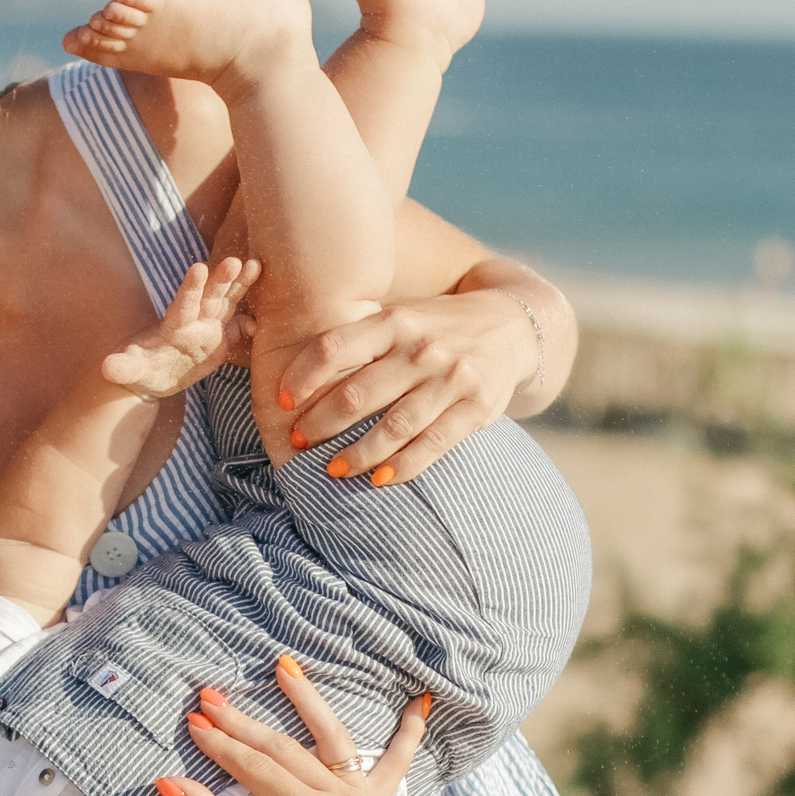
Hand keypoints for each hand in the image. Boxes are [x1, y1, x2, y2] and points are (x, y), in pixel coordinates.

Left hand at [102, 256, 259, 400]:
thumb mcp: (130, 371)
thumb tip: (107, 368)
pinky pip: (238, 327)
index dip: (191, 287)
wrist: (153, 376)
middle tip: (236, 261)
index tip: (198, 267)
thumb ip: (123, 367)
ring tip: (256, 264)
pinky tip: (261, 322)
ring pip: (227, 302)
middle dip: (223, 279)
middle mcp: (193, 321)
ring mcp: (208, 328)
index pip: (183, 304)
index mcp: (173, 326)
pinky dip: (251, 323)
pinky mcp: (220, 339)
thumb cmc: (139, 370)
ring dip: (241, 285)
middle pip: (210, 297)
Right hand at [152, 661, 428, 795]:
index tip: (193, 721)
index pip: (258, 768)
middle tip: (209, 696)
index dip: (222, 745)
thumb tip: (169, 782)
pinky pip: (396, 766)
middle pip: (286, 749)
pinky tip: (422, 704)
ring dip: (309, 701)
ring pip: (333, 739)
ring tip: (285, 666)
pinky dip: (410, 735)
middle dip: (244, 723)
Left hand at [274, 287, 537, 484]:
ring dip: (357, 454)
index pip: (335, 346)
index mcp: (395, 320)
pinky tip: (378, 480)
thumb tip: (296, 372)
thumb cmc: (438, 326)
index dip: (302, 375)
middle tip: (298, 440)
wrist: (514, 325)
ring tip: (331, 470)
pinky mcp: (475, 408)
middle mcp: (421, 348)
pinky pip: (432, 444)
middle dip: (320, 423)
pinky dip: (402, 467)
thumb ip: (361, 337)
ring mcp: (451, 379)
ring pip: (393, 427)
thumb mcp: (402, 315)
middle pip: (358, 393)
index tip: (280, 400)